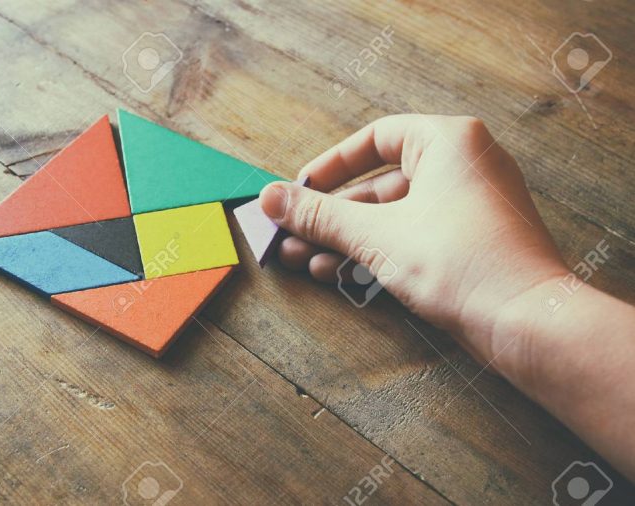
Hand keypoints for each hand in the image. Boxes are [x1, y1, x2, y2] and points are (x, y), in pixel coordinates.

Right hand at [260, 114, 568, 367]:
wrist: (527, 322)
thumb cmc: (458, 262)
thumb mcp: (376, 234)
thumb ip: (320, 215)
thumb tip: (268, 197)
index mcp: (448, 142)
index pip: (375, 138)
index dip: (329, 166)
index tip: (298, 190)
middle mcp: (461, 167)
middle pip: (377, 183)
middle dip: (329, 215)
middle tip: (289, 233)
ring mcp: (466, 208)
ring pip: (390, 216)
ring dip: (344, 238)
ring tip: (299, 259)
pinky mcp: (466, 245)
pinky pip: (409, 238)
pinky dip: (374, 252)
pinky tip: (334, 272)